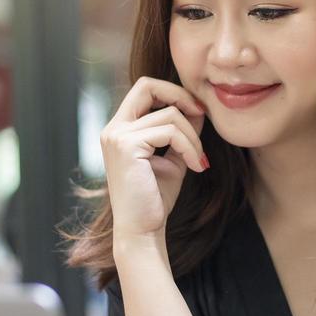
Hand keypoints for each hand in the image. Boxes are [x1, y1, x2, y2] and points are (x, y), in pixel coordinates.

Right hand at [100, 77, 207, 239]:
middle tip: (202, 114)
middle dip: (180, 95)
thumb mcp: (172, 158)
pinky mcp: (126, 145)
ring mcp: (116, 135)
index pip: (144, 89)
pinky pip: (170, 131)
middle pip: (147, 85)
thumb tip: (198, 108)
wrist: (142, 231)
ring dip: (193, 136)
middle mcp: (113, 128)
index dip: (173, 92)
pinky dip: (190, 147)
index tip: (197, 111)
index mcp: (119, 129)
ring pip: (169, 114)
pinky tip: (196, 167)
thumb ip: (180, 132)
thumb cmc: (155, 199)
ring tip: (199, 160)